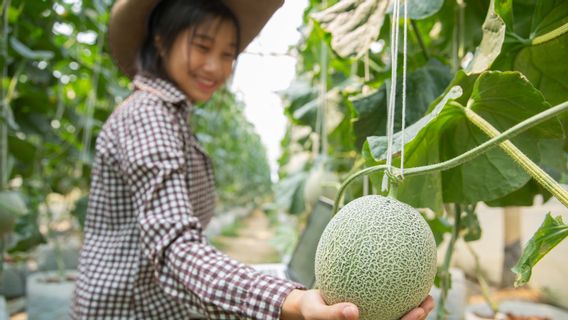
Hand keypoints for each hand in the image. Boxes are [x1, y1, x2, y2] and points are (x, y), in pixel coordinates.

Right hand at [281, 290, 434, 319]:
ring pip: (398, 315)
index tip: (417, 310)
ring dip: (416, 308)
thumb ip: (332, 315)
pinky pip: (388, 299)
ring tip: (427, 293)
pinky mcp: (372, 308)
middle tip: (426, 301)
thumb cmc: (312, 309)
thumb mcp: (316, 312)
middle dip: (417, 317)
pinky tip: (404, 272)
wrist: (308, 304)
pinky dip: (399, 290)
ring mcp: (374, 317)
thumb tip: (353, 311)